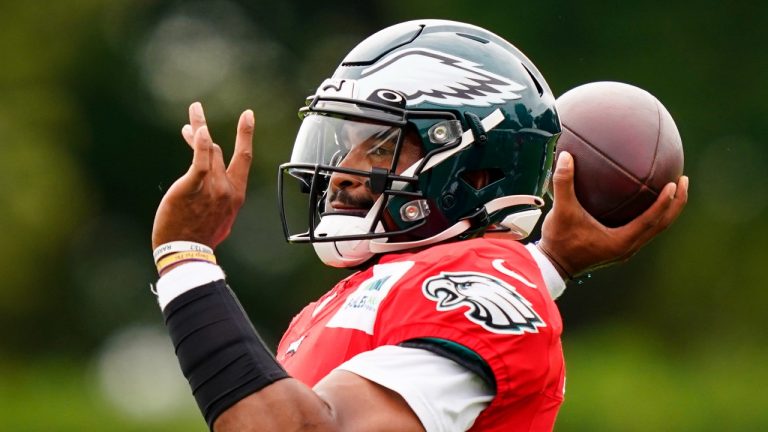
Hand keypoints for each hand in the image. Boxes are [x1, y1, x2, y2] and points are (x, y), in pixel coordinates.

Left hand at [152, 102, 253, 250]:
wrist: (187, 254)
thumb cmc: (200, 239)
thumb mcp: (219, 218)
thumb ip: (219, 198)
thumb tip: (217, 191)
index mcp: (235, 194)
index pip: (244, 158)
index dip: (245, 134)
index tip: (247, 116)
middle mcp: (226, 188)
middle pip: (218, 149)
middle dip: (206, 127)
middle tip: (197, 110)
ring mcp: (211, 188)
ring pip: (207, 150)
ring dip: (198, 128)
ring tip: (192, 113)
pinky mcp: (192, 188)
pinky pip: (198, 162)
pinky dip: (198, 144)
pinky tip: (196, 130)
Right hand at [538, 151, 688, 278]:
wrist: (553, 265)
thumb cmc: (559, 241)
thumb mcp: (561, 211)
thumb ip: (564, 183)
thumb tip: (566, 156)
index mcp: (621, 241)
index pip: (651, 219)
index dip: (665, 202)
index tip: (675, 182)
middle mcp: (628, 247)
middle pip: (662, 224)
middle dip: (676, 203)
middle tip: (683, 180)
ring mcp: (625, 248)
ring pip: (655, 228)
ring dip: (666, 209)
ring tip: (673, 188)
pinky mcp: (619, 247)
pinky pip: (643, 228)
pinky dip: (650, 213)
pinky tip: (643, 198)